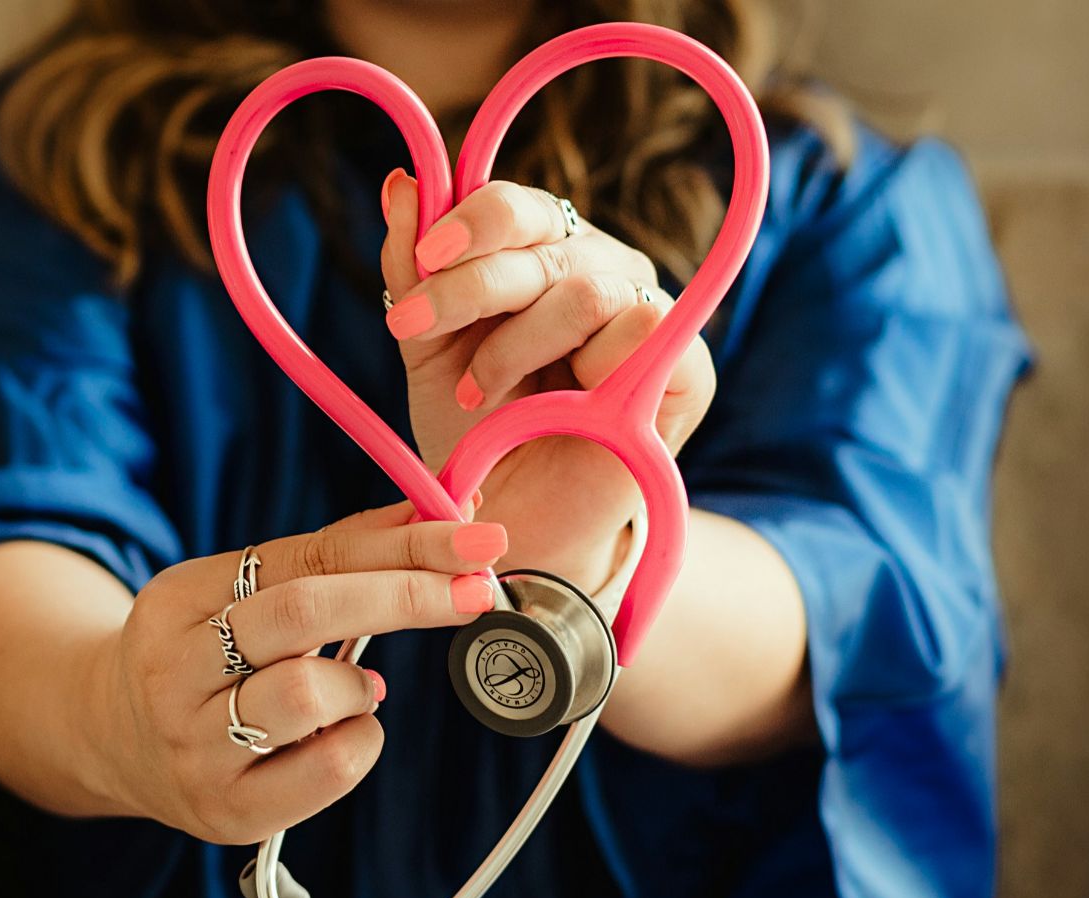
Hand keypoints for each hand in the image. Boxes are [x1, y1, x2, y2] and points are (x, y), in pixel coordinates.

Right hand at [88, 503, 507, 843]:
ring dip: (359, 684)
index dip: (398, 545)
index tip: (474, 538)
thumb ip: (333, 557)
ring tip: (357, 688)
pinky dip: (360, 741)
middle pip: (303, 612)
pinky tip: (343, 732)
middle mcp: (173, 672)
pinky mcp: (226, 812)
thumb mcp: (242, 593)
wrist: (112, 742)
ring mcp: (194, 747)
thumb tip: (440, 515)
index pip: (304, 557)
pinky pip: (326, 771)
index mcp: (178, 599)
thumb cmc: (207, 656)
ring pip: (308, 695)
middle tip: (476, 589)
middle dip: (405, 595)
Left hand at [378, 173, 715, 592]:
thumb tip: (402, 183)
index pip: (517, 206)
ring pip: (587, 289)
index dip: (470, 221)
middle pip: (544, 240)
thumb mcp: (428, 349)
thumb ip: (412, 269)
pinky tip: (555, 407)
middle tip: (414, 329)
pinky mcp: (687, 368)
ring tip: (479, 394)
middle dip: (470, 286)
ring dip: (517, 345)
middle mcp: (600, 268)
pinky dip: (587, 368)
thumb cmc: (477, 433)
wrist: (514, 522)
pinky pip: (644, 330)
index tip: (422, 261)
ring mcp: (647, 313)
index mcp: (544, 252)